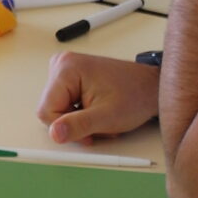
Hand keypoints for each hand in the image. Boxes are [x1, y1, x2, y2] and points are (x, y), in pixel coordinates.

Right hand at [37, 51, 160, 144]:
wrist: (152, 87)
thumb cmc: (135, 96)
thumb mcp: (106, 117)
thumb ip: (78, 125)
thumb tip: (54, 133)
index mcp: (66, 68)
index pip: (45, 110)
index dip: (65, 127)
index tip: (87, 132)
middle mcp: (62, 64)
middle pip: (50, 108)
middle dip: (74, 123)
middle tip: (98, 124)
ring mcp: (66, 69)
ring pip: (58, 108)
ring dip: (78, 119)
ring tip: (100, 116)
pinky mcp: (71, 76)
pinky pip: (65, 103)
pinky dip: (80, 113)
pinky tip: (97, 110)